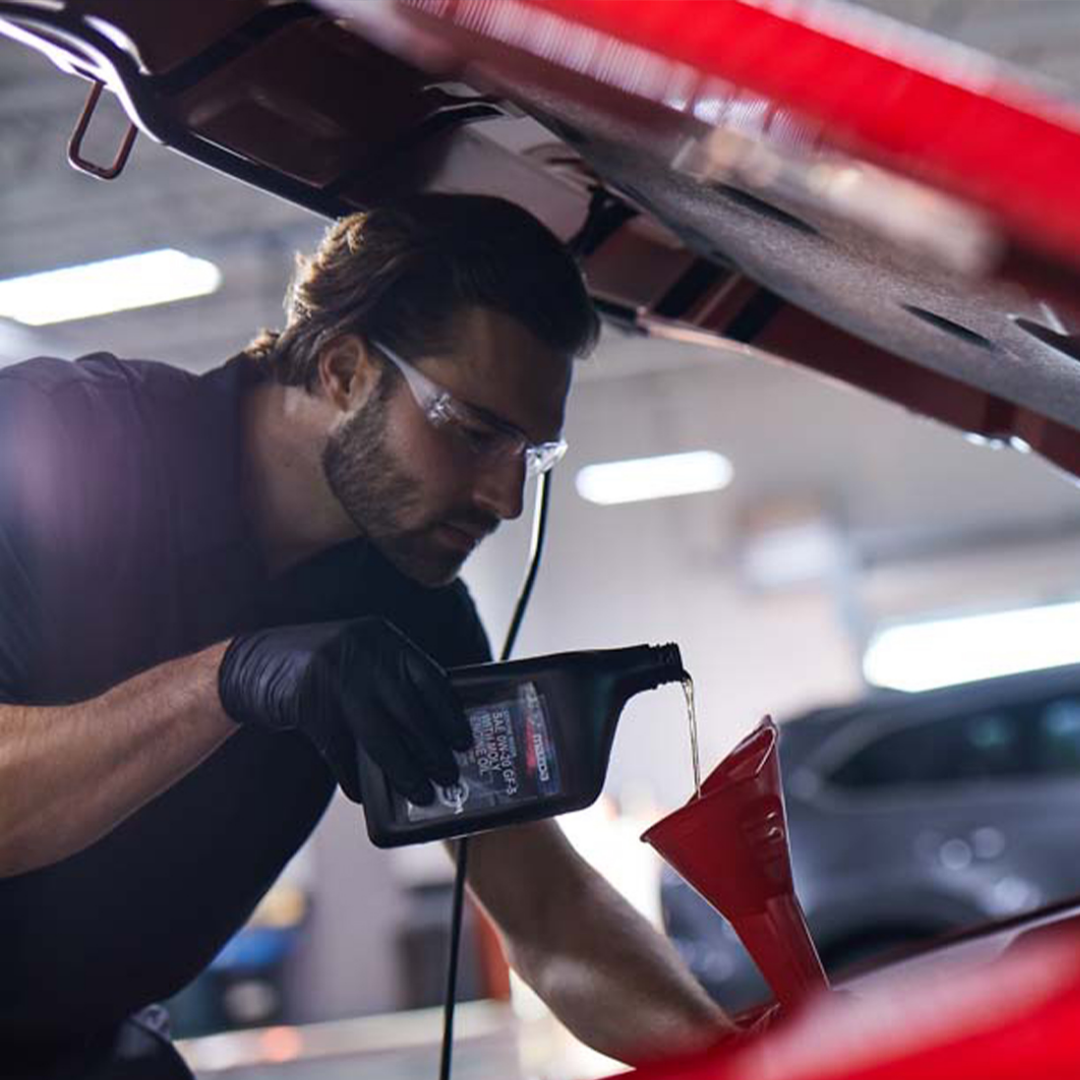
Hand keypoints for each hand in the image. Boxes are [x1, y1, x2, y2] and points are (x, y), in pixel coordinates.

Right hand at [217, 618, 471, 803]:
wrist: (255, 661)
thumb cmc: (322, 666)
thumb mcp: (361, 657)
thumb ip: (391, 681)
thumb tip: (432, 734)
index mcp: (382, 638)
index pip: (429, 678)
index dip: (449, 713)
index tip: (463, 740)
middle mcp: (363, 653)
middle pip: (409, 712)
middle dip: (432, 750)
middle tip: (448, 775)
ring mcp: (335, 678)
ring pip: (379, 736)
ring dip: (402, 769)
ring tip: (420, 791)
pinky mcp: (310, 705)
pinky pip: (340, 750)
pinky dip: (354, 776)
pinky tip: (363, 794)